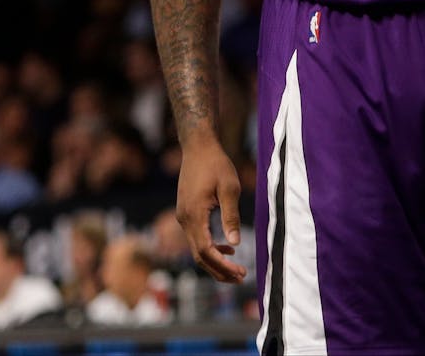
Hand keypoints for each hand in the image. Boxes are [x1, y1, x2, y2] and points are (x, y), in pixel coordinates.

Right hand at [175, 135, 245, 283]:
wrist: (198, 147)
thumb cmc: (216, 164)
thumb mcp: (230, 188)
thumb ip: (231, 216)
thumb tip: (234, 243)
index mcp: (194, 216)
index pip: (206, 251)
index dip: (223, 266)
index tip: (241, 273)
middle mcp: (184, 220)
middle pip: (199, 256)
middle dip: (219, 270)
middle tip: (241, 278)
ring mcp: (183, 217)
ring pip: (197, 249)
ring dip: (215, 261)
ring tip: (236, 270)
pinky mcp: (186, 213)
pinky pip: (197, 238)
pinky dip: (210, 247)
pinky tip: (227, 247)